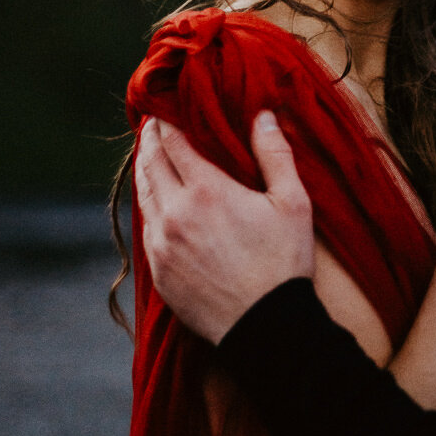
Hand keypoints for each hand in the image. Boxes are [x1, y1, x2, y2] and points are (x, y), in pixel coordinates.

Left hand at [135, 110, 314, 343]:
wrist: (265, 326)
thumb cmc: (283, 262)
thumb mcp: (292, 202)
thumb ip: (274, 154)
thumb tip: (263, 115)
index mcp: (207, 190)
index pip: (173, 142)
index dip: (166, 122)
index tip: (166, 110)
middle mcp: (175, 213)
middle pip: (150, 164)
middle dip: (149, 140)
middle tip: (151, 125)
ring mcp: (162, 245)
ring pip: (143, 196)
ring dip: (145, 171)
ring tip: (150, 157)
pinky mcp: (159, 272)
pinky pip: (146, 228)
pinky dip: (149, 206)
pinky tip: (157, 202)